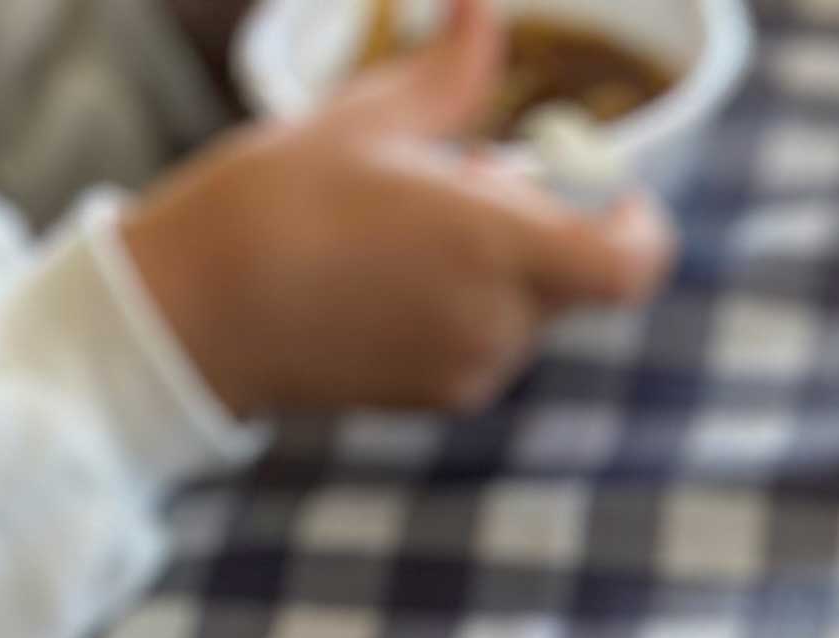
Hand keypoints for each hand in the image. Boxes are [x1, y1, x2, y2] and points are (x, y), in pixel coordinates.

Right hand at [120, 0, 675, 424]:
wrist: (198, 313)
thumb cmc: (276, 202)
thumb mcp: (368, 118)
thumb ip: (452, 72)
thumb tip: (484, 4)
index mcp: (494, 247)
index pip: (628, 266)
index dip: (640, 230)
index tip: (618, 195)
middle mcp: (498, 322)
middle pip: (571, 275)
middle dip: (535, 222)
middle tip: (459, 175)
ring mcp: (471, 368)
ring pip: (525, 308)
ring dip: (493, 261)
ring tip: (399, 226)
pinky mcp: (440, 397)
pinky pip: (484, 340)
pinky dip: (462, 300)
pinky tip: (381, 272)